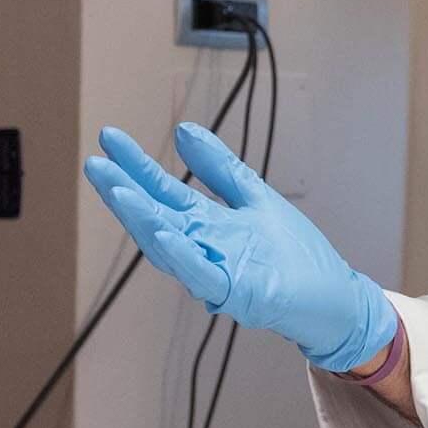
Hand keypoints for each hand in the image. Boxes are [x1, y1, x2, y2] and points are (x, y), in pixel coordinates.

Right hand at [83, 123, 399, 373]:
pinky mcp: (237, 292)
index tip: (109, 138)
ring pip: (169, 244)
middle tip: (93, 164)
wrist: (334, 297)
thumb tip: (182, 130)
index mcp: (207, 222)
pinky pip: (201, 272)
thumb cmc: (293, 254)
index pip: (163, 189)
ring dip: (141, 218)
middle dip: (123, 190)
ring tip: (118, 190)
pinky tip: (159, 233)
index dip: (135, 164)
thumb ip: (219, 167)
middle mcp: (204, 246)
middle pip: (156, 215)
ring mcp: (216, 270)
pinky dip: (180, 254)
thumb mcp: (254, 197)